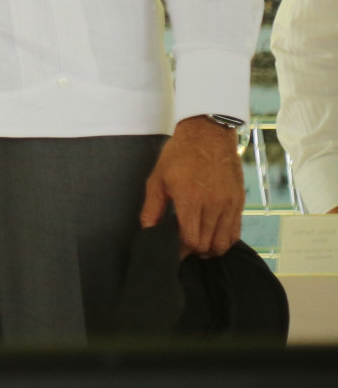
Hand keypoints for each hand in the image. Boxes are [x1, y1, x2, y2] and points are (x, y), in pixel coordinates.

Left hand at [140, 116, 243, 257]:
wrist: (208, 135)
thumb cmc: (179, 155)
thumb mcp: (158, 179)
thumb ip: (152, 208)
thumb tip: (148, 230)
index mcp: (191, 199)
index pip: (190, 240)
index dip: (181, 251)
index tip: (173, 251)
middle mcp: (213, 205)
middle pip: (207, 245)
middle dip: (194, 252)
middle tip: (184, 249)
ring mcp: (229, 204)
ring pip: (224, 243)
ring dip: (210, 249)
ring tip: (198, 246)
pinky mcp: (239, 202)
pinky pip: (236, 232)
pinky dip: (225, 240)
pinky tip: (212, 236)